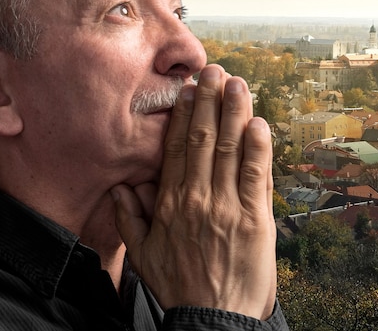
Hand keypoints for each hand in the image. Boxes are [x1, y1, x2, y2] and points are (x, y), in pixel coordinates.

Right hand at [112, 64, 276, 319]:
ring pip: (230, 149)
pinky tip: (258, 123)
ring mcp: (227, 206)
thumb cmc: (179, 286)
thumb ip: (129, 219)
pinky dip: (258, 148)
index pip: (177, 147)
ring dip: (235, 113)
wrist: (211, 320)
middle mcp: (197, 197)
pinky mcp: (254, 219)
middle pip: (204, 139)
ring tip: (238, 84)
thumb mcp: (142, 255)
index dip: (184, 115)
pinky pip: (255, 176)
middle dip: (211, 101)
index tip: (189, 90)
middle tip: (216, 71)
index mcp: (170, 202)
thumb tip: (119, 187)